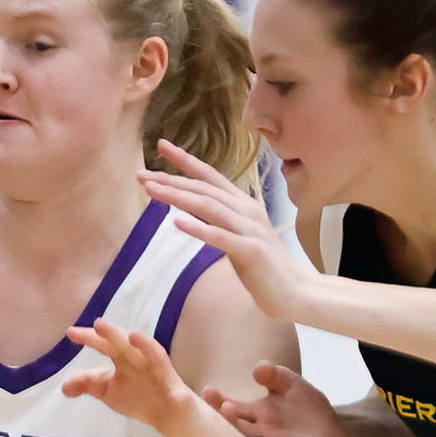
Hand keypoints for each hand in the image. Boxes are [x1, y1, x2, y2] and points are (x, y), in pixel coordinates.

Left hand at [62, 319, 198, 434]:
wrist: (171, 414)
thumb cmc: (139, 396)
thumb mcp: (108, 391)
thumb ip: (87, 384)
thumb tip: (65, 387)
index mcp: (122, 358)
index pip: (104, 344)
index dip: (88, 338)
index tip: (71, 332)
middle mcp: (136, 358)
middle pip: (120, 343)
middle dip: (107, 334)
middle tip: (94, 324)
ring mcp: (152, 366)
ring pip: (140, 349)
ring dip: (124, 338)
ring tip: (105, 326)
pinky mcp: (167, 378)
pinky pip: (158, 361)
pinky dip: (148, 349)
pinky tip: (136, 339)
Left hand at [141, 139, 317, 320]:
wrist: (294, 291)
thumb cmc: (262, 265)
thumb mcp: (238, 235)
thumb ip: (219, 219)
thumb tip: (191, 211)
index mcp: (243, 204)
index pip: (211, 176)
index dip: (186, 160)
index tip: (161, 145)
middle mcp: (247, 210)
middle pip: (203, 189)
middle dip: (171, 179)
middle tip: (141, 174)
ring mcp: (250, 229)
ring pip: (208, 207)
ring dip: (177, 197)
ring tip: (151, 190)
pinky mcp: (251, 250)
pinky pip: (220, 237)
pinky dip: (198, 228)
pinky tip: (176, 222)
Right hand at [202, 361, 347, 436]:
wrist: (336, 431)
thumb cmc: (308, 406)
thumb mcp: (292, 384)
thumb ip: (275, 375)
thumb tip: (258, 368)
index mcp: (256, 413)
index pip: (231, 407)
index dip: (218, 401)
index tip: (208, 390)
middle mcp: (259, 433)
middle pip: (237, 429)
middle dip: (229, 420)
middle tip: (225, 408)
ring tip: (239, 435)